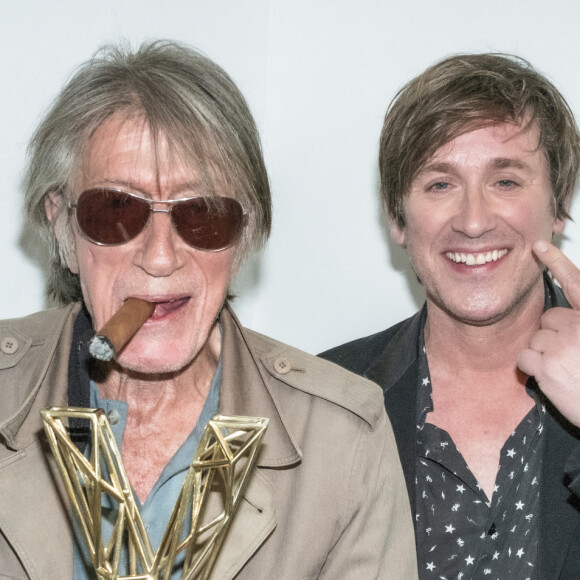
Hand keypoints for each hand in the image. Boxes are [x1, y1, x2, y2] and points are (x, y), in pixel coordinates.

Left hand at [517, 241, 579, 426]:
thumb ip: (579, 324)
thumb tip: (563, 318)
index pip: (576, 282)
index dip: (557, 262)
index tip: (540, 246)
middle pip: (549, 318)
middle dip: (555, 334)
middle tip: (573, 355)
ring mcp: (561, 345)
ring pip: (536, 338)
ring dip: (545, 353)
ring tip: (567, 369)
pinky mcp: (545, 365)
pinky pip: (524, 358)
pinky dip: (533, 368)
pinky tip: (552, 377)